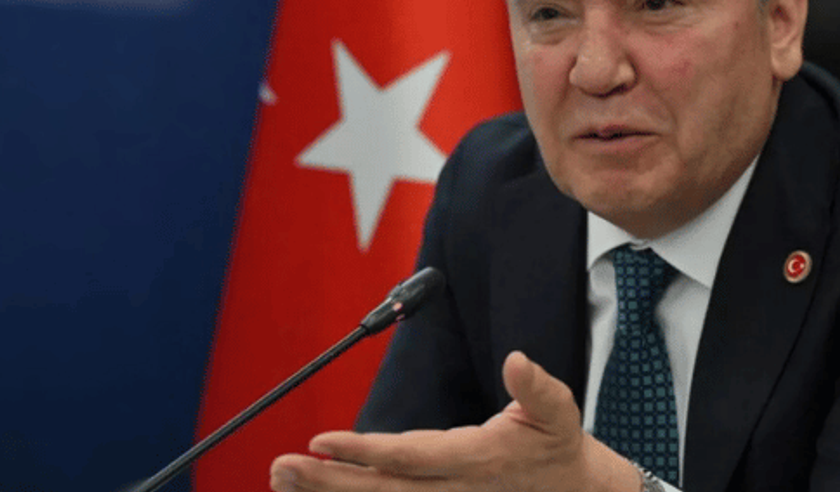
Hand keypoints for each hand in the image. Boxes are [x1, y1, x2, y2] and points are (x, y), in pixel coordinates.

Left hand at [270, 351, 640, 491]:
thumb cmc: (558, 446)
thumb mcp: (558, 411)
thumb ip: (537, 387)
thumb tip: (515, 360)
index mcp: (475, 459)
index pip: (409, 457)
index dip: (363, 452)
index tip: (321, 441)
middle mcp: (452, 489)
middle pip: (380, 490)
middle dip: (327, 481)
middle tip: (281, 467)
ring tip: (282, 479)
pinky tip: (317, 490)